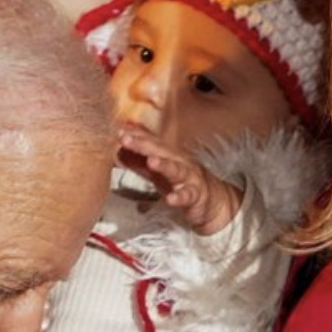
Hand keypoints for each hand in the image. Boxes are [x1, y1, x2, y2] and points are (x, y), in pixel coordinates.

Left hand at [118, 124, 241, 234]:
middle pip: (161, 151)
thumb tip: (118, 150)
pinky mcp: (196, 196)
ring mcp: (190, 178)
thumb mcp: (158, 172)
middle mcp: (180, 162)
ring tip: (151, 161)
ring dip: (164, 164)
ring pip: (177, 170)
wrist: (213, 201)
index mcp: (169, 155)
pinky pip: (188, 196)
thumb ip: (139, 162)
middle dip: (143, 144)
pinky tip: (171, 199)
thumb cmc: (182, 183)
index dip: (135, 136)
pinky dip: (180, 197)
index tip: (118, 130)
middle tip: (125, 138)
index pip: (150, 142)